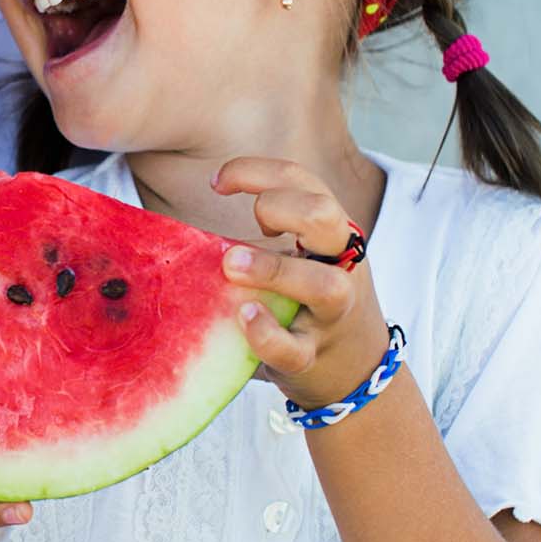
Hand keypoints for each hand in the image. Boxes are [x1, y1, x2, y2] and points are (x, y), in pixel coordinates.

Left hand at [211, 157, 391, 411]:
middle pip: (325, 216)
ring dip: (273, 270)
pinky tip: (243, 316)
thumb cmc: (308, 300)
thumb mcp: (302, 256)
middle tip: (248, 225)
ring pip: (323, 286)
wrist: (354, 370)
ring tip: (231, 264)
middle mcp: (340, 267)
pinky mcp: (313, 359)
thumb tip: (187, 224)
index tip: (217, 183)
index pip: (302, 182)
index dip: (257, 171)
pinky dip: (266, 334)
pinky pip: (294, 349)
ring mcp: (331, 315)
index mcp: (331, 233)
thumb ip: (267, 234)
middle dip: (280, 206)